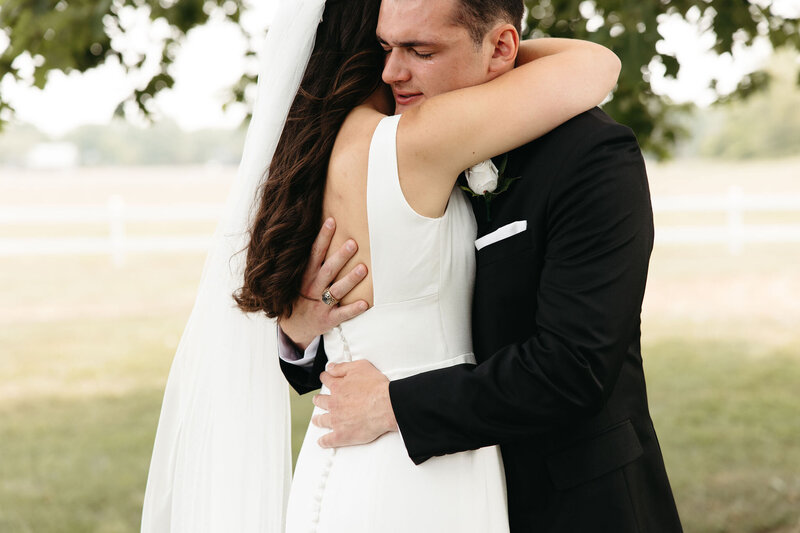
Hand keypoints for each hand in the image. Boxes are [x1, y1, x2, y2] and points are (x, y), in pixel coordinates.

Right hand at [279, 218, 368, 348]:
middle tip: (353, 244)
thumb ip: (313, 260)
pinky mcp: (327, 320)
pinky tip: (365, 303)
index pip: (315, 254)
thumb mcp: (301, 277)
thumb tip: (327, 231)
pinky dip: (352, 309)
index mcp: (305, 275)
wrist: (293, 326)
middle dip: (340, 257)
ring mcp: (319, 305)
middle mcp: (312, 288)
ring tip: (363, 268)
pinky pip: (341, 314)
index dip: (323, 238)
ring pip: (335, 290)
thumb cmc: (302, 295)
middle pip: (327, 270)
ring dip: (349, 280)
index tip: (332, 222)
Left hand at [312, 360, 397, 447]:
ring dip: (318, 419)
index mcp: (338, 387)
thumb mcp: (360, 367)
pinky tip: (323, 441)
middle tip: (318, 400)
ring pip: (322, 420)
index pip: (327, 380)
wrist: (386, 405)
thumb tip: (331, 367)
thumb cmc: (376, 387)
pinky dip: (324, 441)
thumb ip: (343, 367)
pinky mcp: (342, 435)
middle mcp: (334, 403)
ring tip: (317, 420)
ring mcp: (336, 420)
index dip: (325, 378)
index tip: (325, 378)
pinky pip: (329, 440)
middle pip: (321, 401)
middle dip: (319, 400)